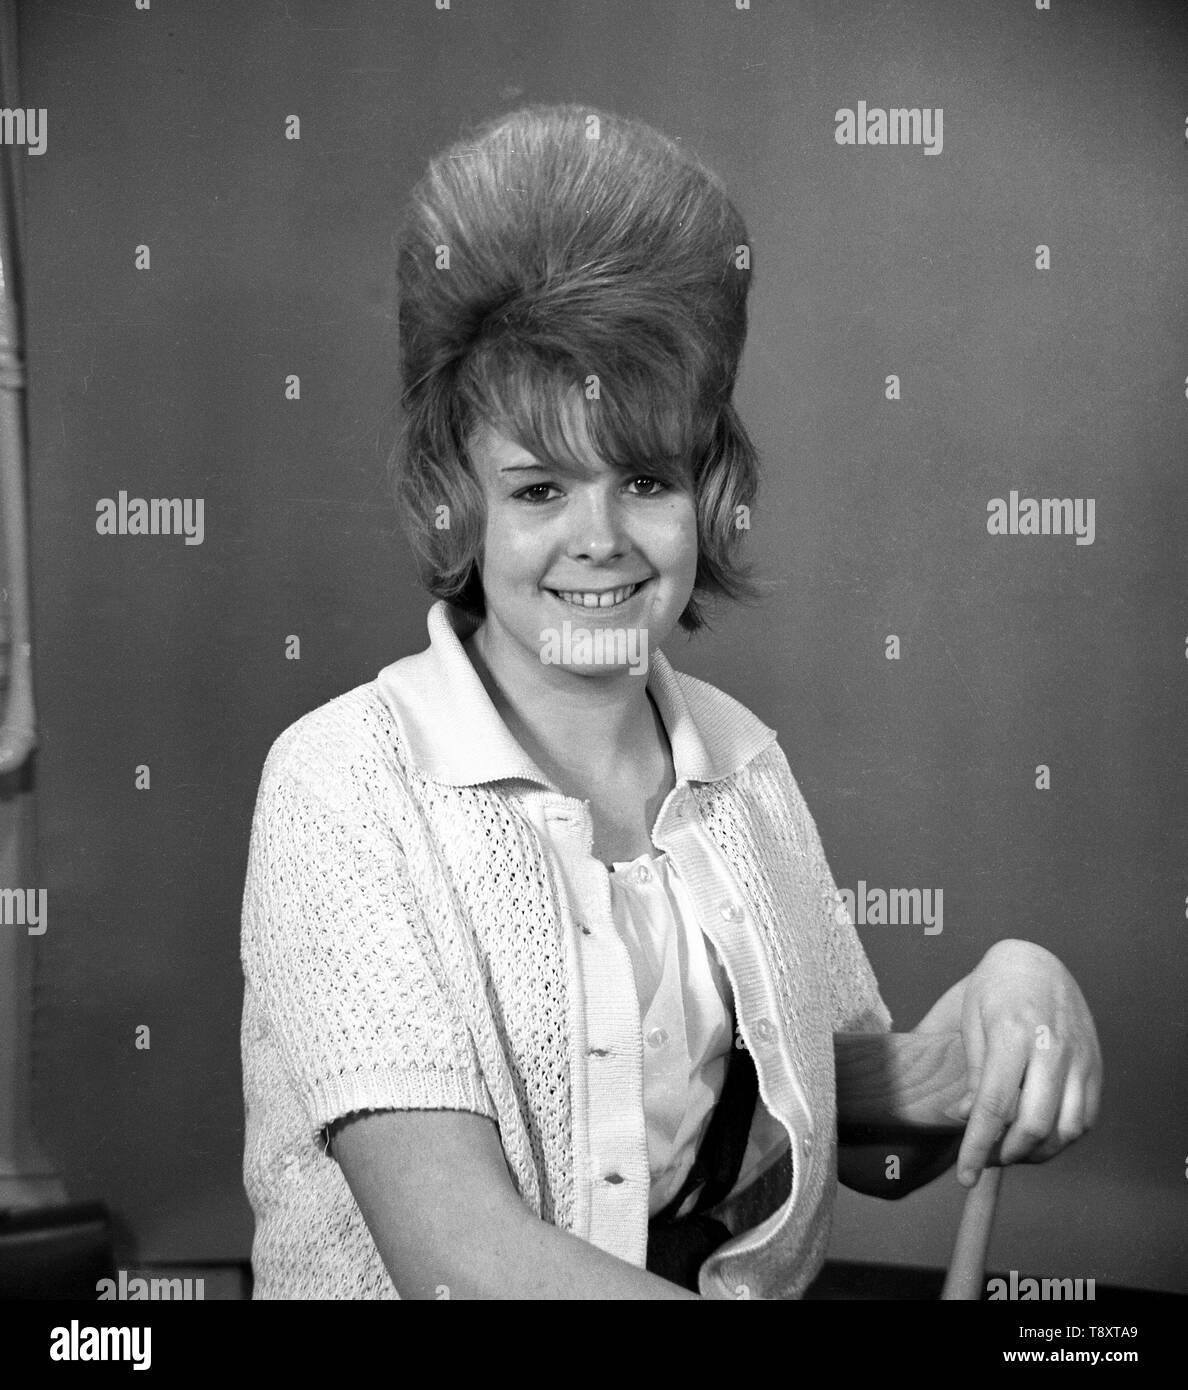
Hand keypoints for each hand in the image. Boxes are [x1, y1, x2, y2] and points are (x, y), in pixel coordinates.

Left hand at [916, 939, 1102, 1186]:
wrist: (1035, 961)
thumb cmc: (992, 990)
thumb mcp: (970, 1021)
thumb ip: (972, 1074)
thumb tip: (967, 1118)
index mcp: (1013, 1033)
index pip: (995, 1106)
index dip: (977, 1147)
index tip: (964, 1174)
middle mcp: (1052, 1048)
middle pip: (1035, 1126)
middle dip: (1006, 1155)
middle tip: (985, 1159)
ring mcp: (1079, 1058)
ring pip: (1067, 1130)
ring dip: (1037, 1153)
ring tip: (1010, 1150)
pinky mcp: (1095, 1066)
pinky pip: (1085, 1118)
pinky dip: (1062, 1138)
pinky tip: (1038, 1135)